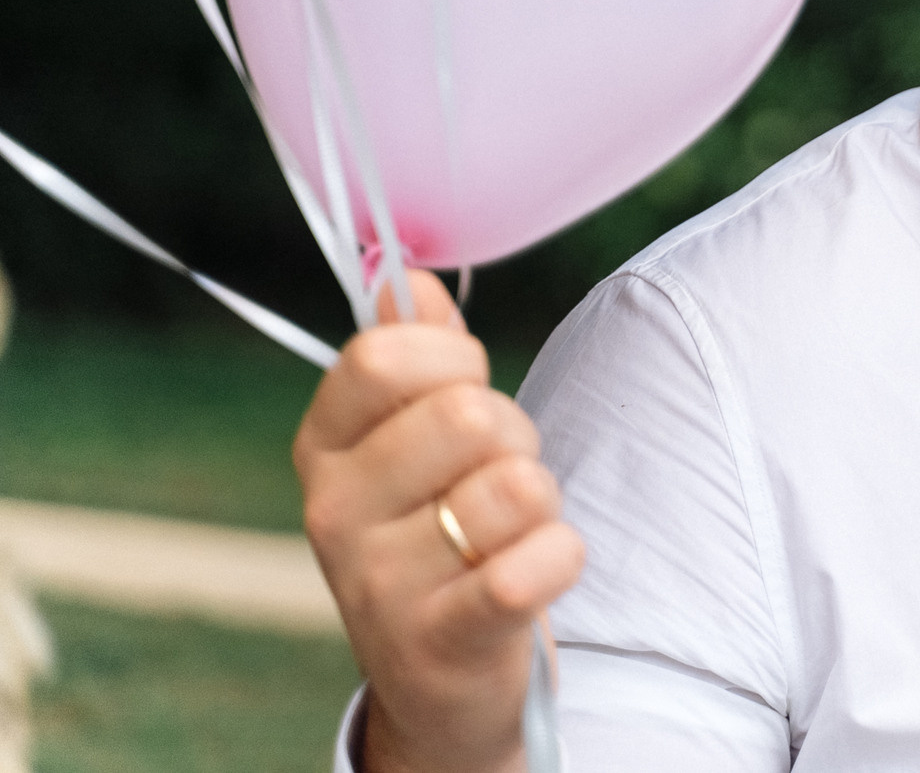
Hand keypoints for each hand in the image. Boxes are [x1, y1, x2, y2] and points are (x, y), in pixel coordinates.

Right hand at [296, 272, 584, 772]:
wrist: (441, 681)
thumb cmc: (441, 533)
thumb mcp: (413, 442)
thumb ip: (412, 352)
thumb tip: (405, 272)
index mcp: (324, 448)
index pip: (385, 354)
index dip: (454, 359)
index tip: (464, 391)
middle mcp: (335, 512)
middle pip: (468, 414)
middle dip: (515, 436)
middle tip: (498, 479)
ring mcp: (379, 582)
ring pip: (514, 485)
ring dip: (541, 502)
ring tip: (511, 531)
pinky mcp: (439, 640)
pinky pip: (530, 564)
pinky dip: (559, 556)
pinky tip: (538, 569)